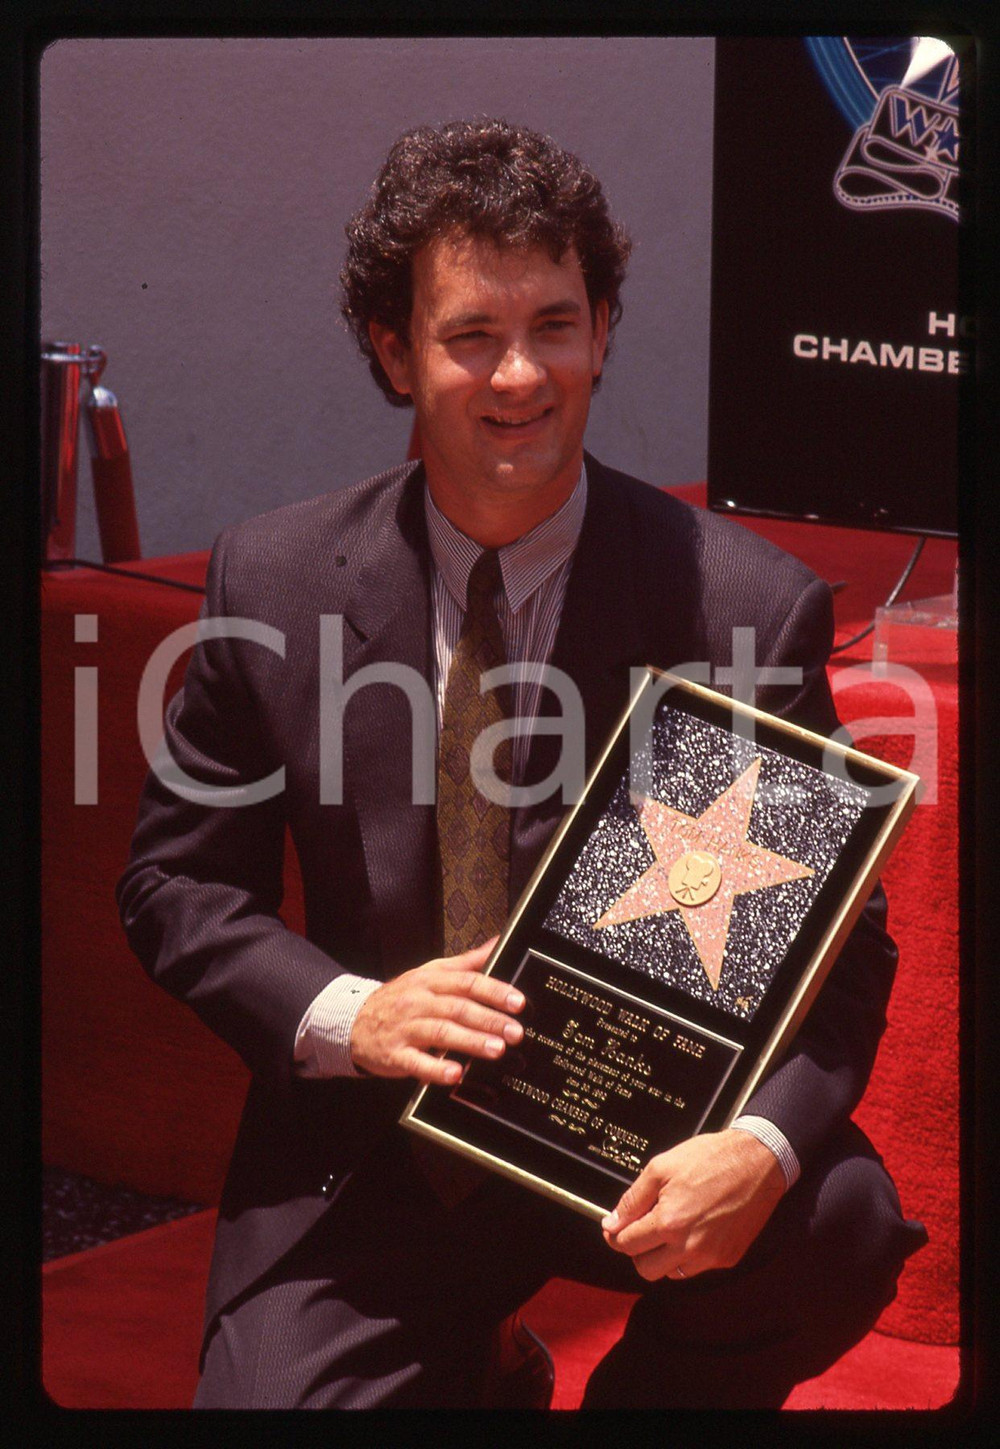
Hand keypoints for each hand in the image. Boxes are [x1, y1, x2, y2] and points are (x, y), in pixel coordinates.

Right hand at [349, 937, 524, 1084]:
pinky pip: (416, 1062)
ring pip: (441, 1032)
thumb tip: (498, 943)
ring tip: (496, 1049)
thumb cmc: (401, 997)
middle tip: (516, 1032)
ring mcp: (405, 1028)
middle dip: (489, 1020)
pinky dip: (436, 1068)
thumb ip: (466, 962)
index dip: (494, 991)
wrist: (354, 1020)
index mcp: (430, 980)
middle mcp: (418, 1002)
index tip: (518, 1002)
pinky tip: (455, 1074)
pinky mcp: (395, 1054)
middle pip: (458, 1008)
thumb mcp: (430, 973)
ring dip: (470, 1041)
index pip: (466, 982)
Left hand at [600, 1129, 785, 1281]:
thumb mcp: (661, 1167)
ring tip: (670, 1227)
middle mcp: (690, 1246)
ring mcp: (711, 1256)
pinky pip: (697, 1267)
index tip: (614, 1229)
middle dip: (637, 1251)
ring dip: (663, 1256)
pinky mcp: (727, 1258)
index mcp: (670, 1222)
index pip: (627, 1244)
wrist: (757, 1161)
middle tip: (641, 1230)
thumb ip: (633, 1198)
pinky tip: (692, 1229)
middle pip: (646, 1269)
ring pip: (671, 1273)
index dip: (615, 1235)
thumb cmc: (713, 1158)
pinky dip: (688, 1254)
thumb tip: (613, 1221)